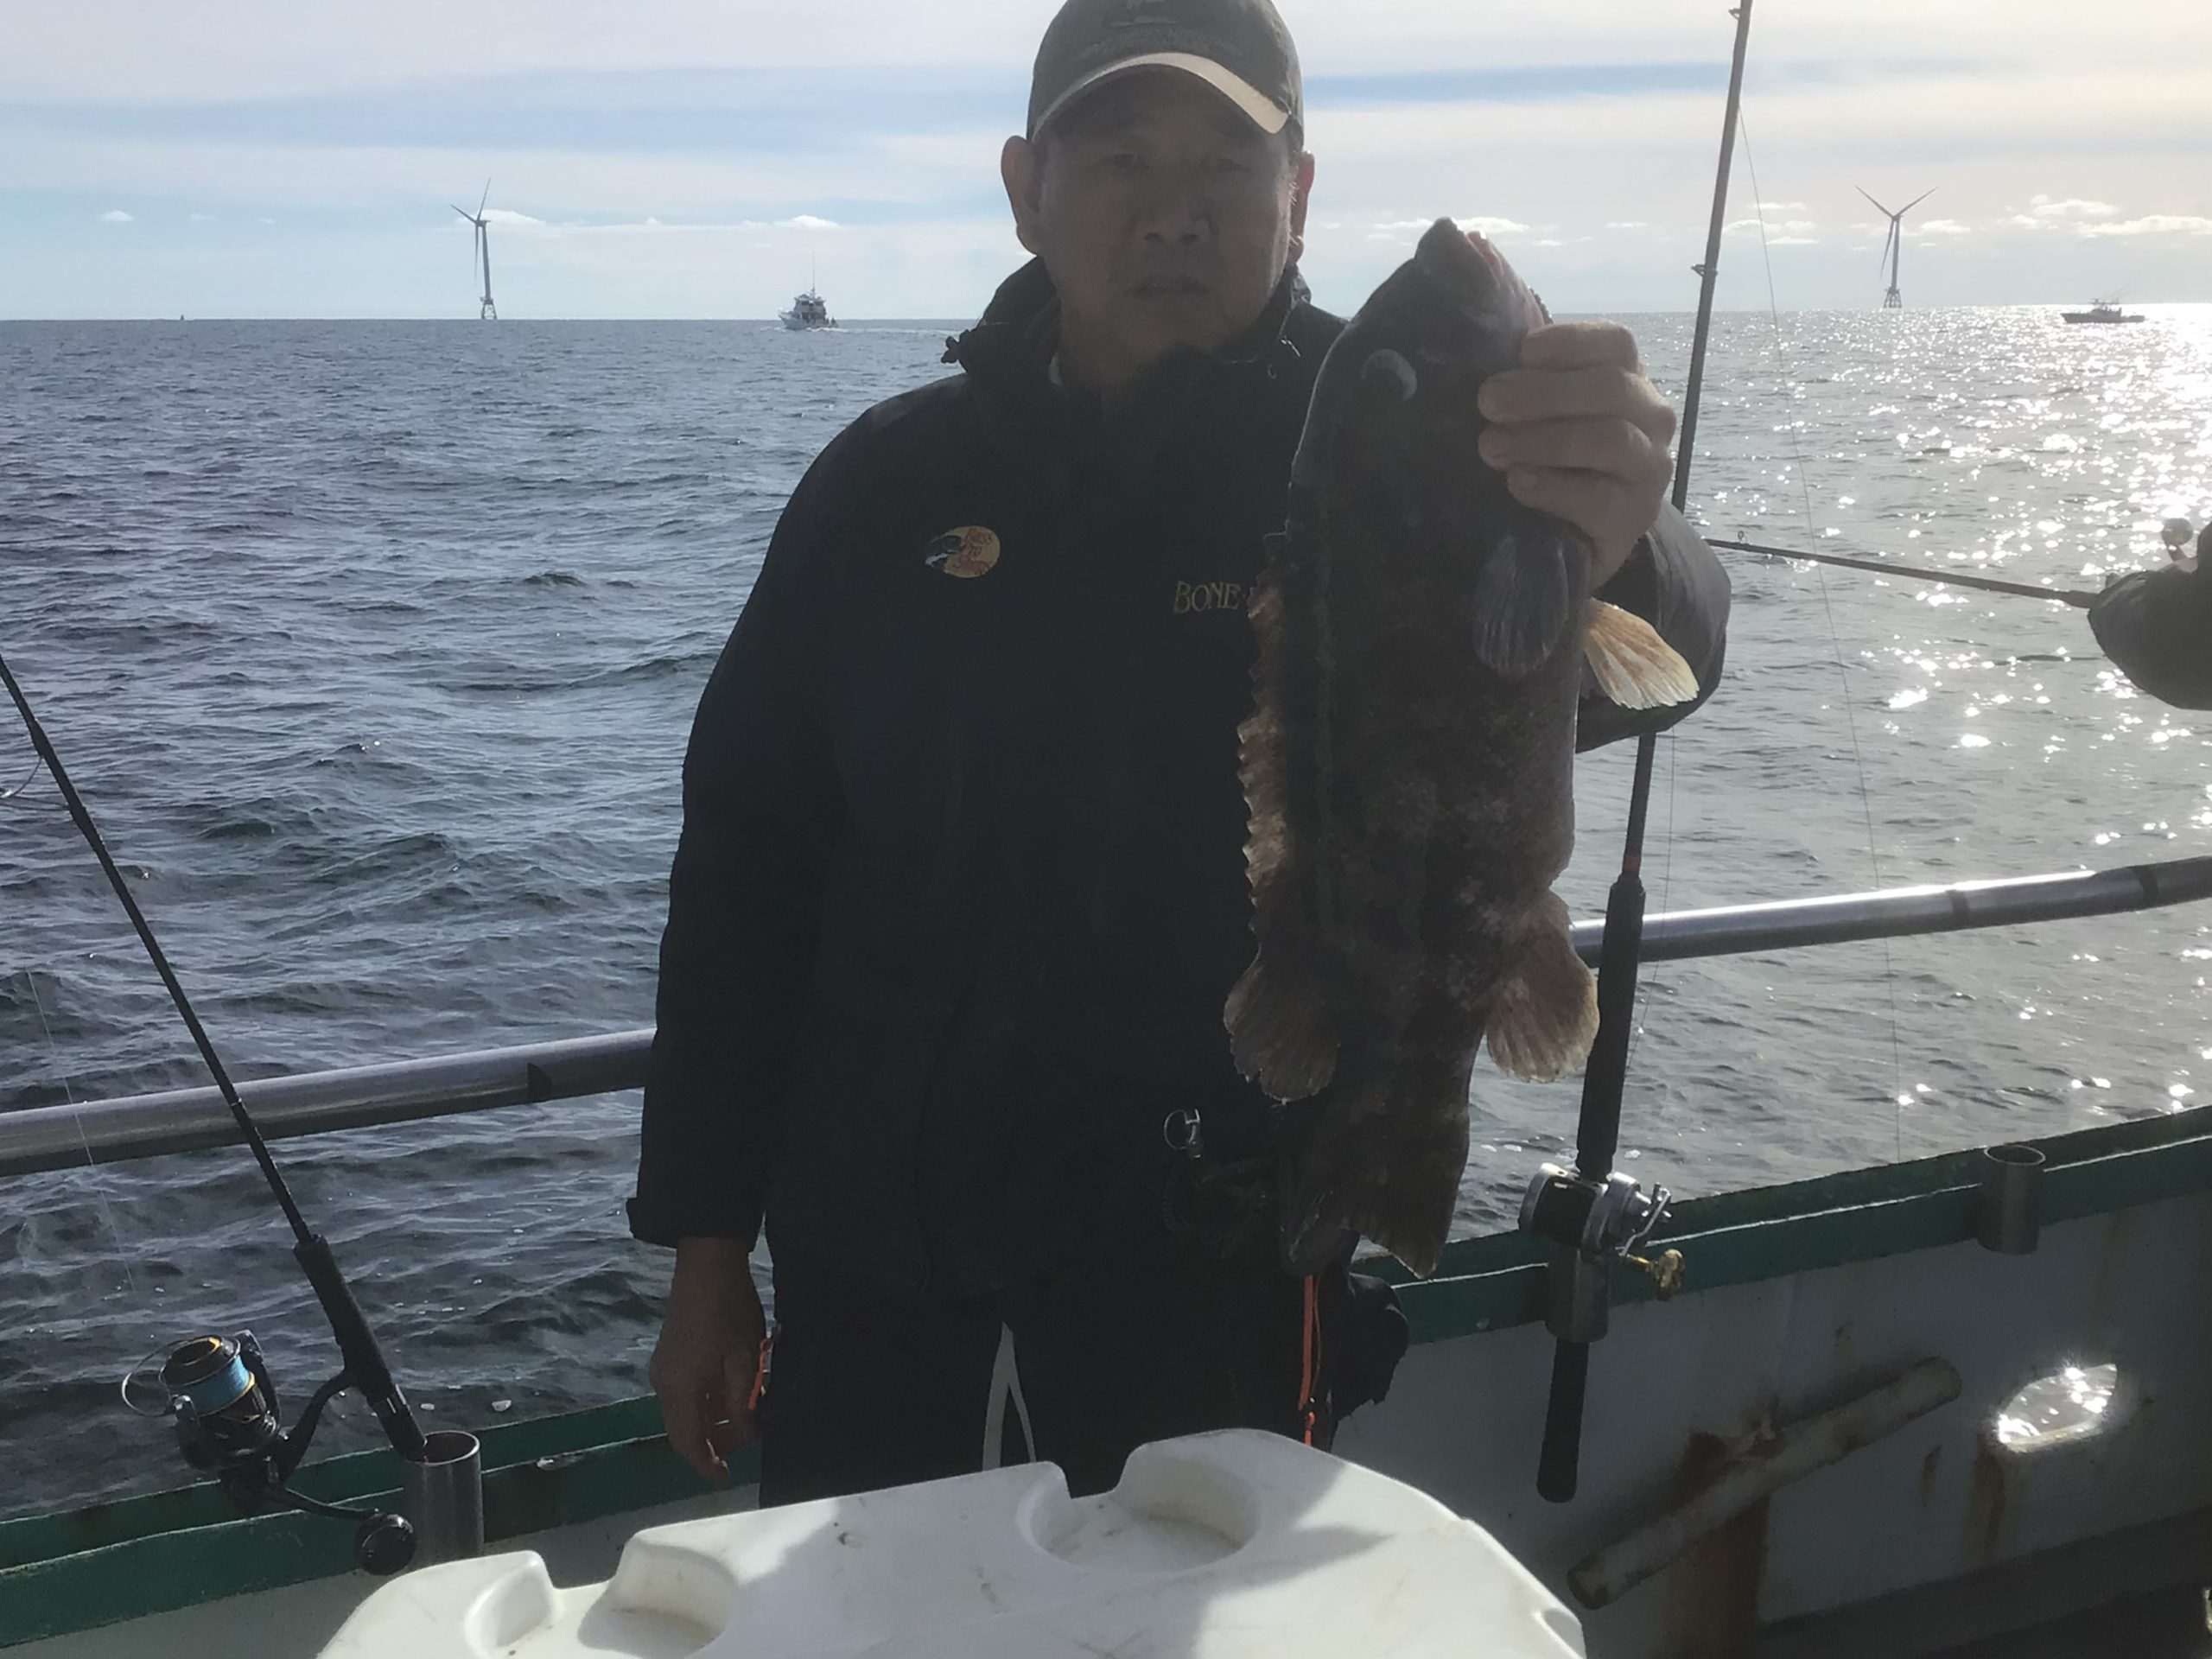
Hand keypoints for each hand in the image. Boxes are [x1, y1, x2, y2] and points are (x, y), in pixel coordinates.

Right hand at [649, 1237, 767, 1482]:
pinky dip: (707, 1401)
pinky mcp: (670, 1353)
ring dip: (712, 1419)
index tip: (724, 1479)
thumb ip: (741, 1405)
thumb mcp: (744, 1362)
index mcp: (678, 1389)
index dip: (706, 1463)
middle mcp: (662, 1383)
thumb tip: (743, 1435)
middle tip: (744, 1444)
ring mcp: (664, 1366)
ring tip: (744, 1418)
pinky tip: (732, 1394)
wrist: (707, 1263)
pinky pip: (686, 1390)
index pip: (687, 1442)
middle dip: (712, 1442)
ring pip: (686, 1409)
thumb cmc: (729, 1313)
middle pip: (683, 1428)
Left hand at [1475, 321, 1676, 588]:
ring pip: (1609, 439)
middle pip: (1610, 388)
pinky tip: (1518, 483)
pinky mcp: (1633, 518)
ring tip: (1491, 447)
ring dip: (1543, 439)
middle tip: (1487, 402)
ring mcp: (1648, 469)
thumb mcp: (1538, 407)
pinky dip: (1552, 488)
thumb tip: (1477, 282)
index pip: (1616, 343)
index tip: (1521, 351)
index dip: (1570, 341)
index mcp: (1629, 379)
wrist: (1574, 536)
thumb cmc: (1551, 458)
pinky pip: (1599, 499)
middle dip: (1542, 393)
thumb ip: (1521, 365)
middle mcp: (1651, 418)